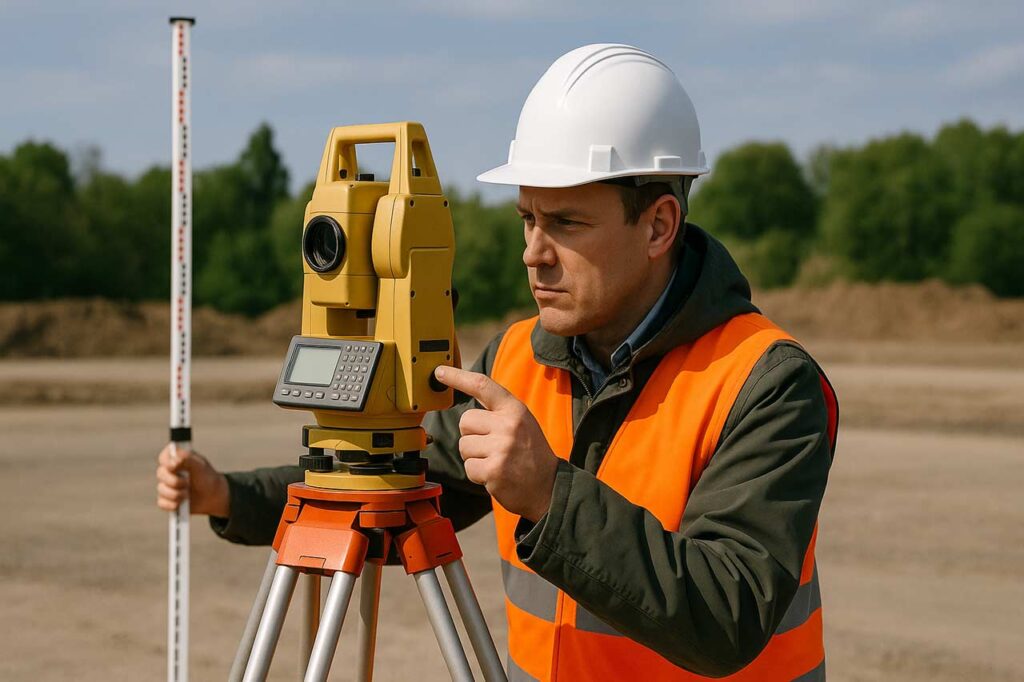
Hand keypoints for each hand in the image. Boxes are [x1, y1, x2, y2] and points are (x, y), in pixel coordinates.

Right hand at [156, 443, 229, 516]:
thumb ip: (187, 460)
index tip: (174, 466)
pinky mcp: (167, 499)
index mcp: (177, 458)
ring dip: (175, 493)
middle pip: (161, 473)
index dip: (166, 461)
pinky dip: (171, 504)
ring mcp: (167, 485)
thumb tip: (173, 461)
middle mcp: (169, 471)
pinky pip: (162, 503)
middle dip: (174, 481)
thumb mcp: (200, 466)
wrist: (213, 496)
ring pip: (161, 489)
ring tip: (187, 495)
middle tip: (187, 483)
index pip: (165, 456)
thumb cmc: (206, 477)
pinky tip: (179, 504)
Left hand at [433, 366, 558, 521]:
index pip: (482, 385)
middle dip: (471, 435)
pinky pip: (468, 467)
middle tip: (491, 446)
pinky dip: (477, 474)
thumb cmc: (530, 453)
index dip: (458, 377)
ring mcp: (501, 448)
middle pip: (465, 421)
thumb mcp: (521, 422)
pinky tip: (495, 475)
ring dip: (474, 456)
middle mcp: (508, 425)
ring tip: (495, 460)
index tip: (440, 372)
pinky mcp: (494, 470)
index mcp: (515, 409)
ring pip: (463, 446)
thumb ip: (496, 410)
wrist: (549, 486)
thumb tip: (466, 393)